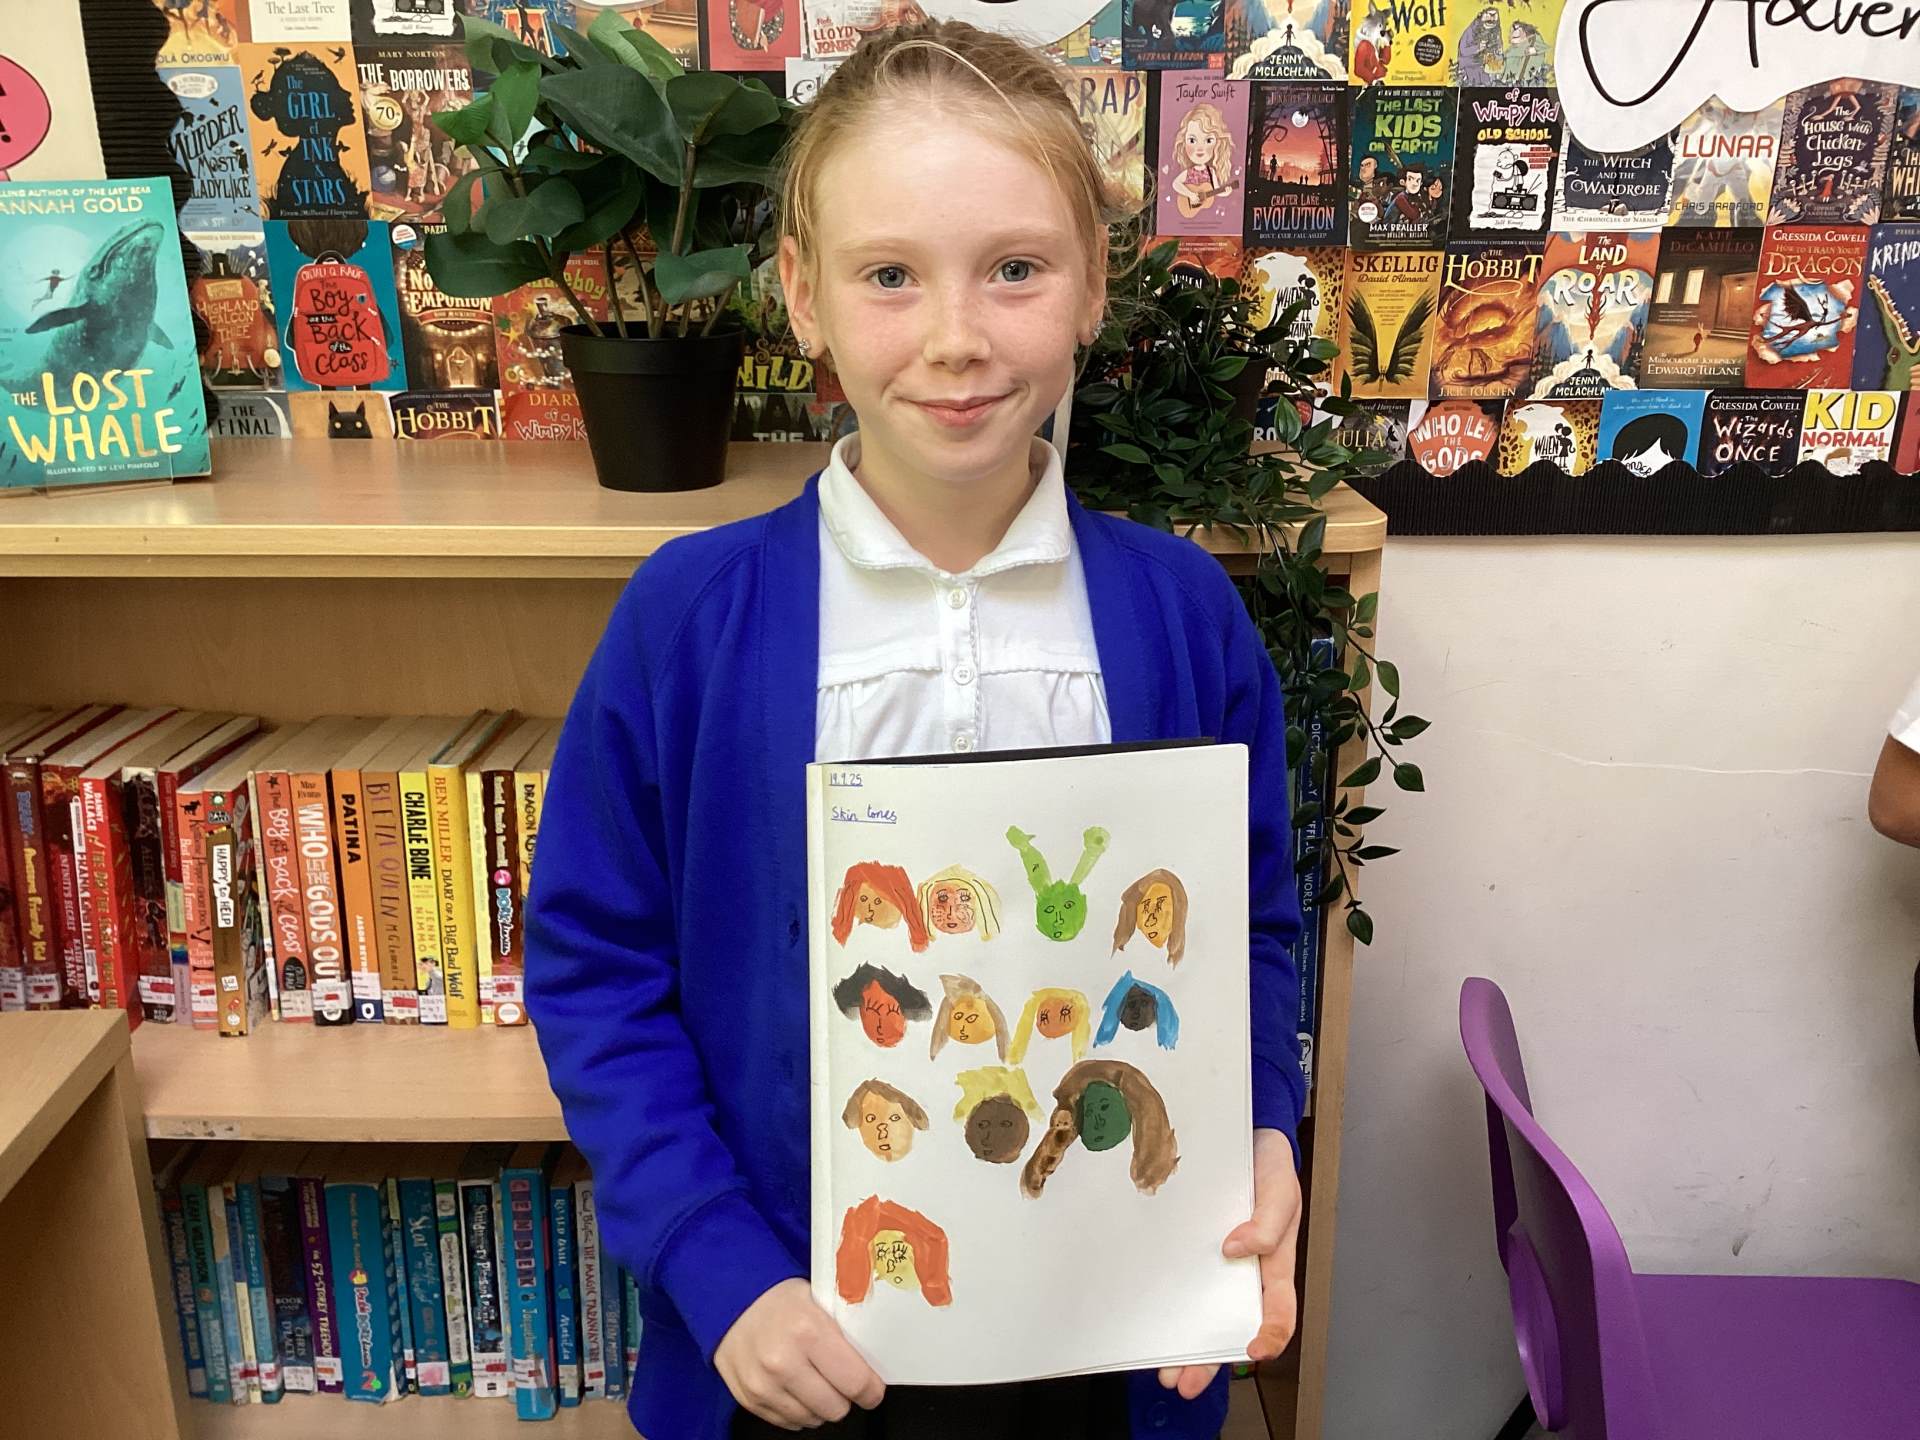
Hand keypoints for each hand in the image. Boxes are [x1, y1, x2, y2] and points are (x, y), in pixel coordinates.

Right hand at [715, 1277, 884, 1429]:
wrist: (729, 1298)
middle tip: (840, 1379)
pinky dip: (797, 1409)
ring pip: (812, 1419)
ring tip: (814, 1379)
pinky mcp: (749, 1400)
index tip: (873, 1388)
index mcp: (809, 1332)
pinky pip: (788, 1423)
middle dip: (844, 1397)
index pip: (856, 1382)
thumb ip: (843, 1334)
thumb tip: (871, 1366)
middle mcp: (784, 1363)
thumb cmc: (780, 1298)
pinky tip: (795, 1386)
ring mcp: (764, 1385)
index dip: (871, 1390)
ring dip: (820, 1405)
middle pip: (836, 1408)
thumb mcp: (819, 1301)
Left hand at [1158, 1127, 1301, 1400]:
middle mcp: (1243, 1270)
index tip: (1251, 1350)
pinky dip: (1165, 1302)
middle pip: (1228, 1324)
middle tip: (1182, 1381)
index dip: (1269, 1334)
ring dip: (1182, 1342)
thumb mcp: (1281, 1190)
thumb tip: (1239, 1249)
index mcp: (1274, 1264)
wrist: (1244, 1134)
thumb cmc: (1270, 1168)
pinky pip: (1177, 1277)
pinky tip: (1148, 1317)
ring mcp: (1215, 1261)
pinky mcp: (1189, 1246)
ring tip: (1161, 1368)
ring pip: (1199, 1310)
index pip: (1278, 1310)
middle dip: (1208, 1358)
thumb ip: (1269, 1222)